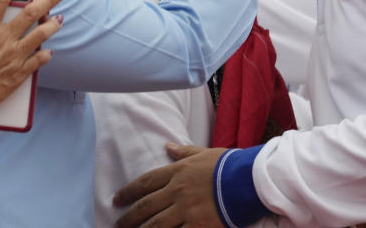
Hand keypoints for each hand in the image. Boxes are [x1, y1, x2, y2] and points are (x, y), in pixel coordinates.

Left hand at [113, 143, 227, 227]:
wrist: (248, 180)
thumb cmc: (228, 165)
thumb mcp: (204, 153)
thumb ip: (183, 152)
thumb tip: (168, 146)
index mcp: (177, 172)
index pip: (145, 182)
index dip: (128, 192)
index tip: (117, 199)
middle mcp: (177, 191)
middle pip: (146, 205)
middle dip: (129, 216)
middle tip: (118, 222)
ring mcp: (186, 210)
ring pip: (156, 224)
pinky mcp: (198, 225)